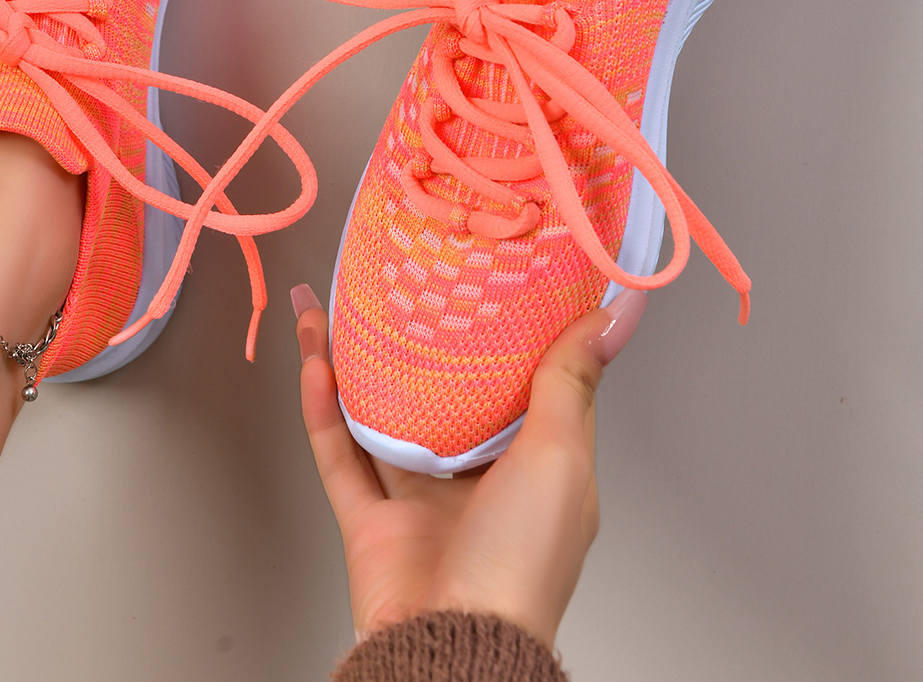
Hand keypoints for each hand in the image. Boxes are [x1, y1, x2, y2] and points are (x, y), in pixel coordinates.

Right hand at [292, 284, 645, 648]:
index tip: (486, 281)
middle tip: (393, 291)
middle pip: (437, 397)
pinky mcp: (370, 522)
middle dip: (413, 345)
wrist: (455, 648)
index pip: (519, 387)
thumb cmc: (521, 566)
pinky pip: (340, 454)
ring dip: (351, 365)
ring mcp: (419, 503)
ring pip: (378, 417)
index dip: (503, 334)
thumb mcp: (560, 457)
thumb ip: (570, 383)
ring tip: (331, 314)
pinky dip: (322, 410)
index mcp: (531, 470)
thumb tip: (611, 318)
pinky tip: (314, 364)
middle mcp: (475, 484)